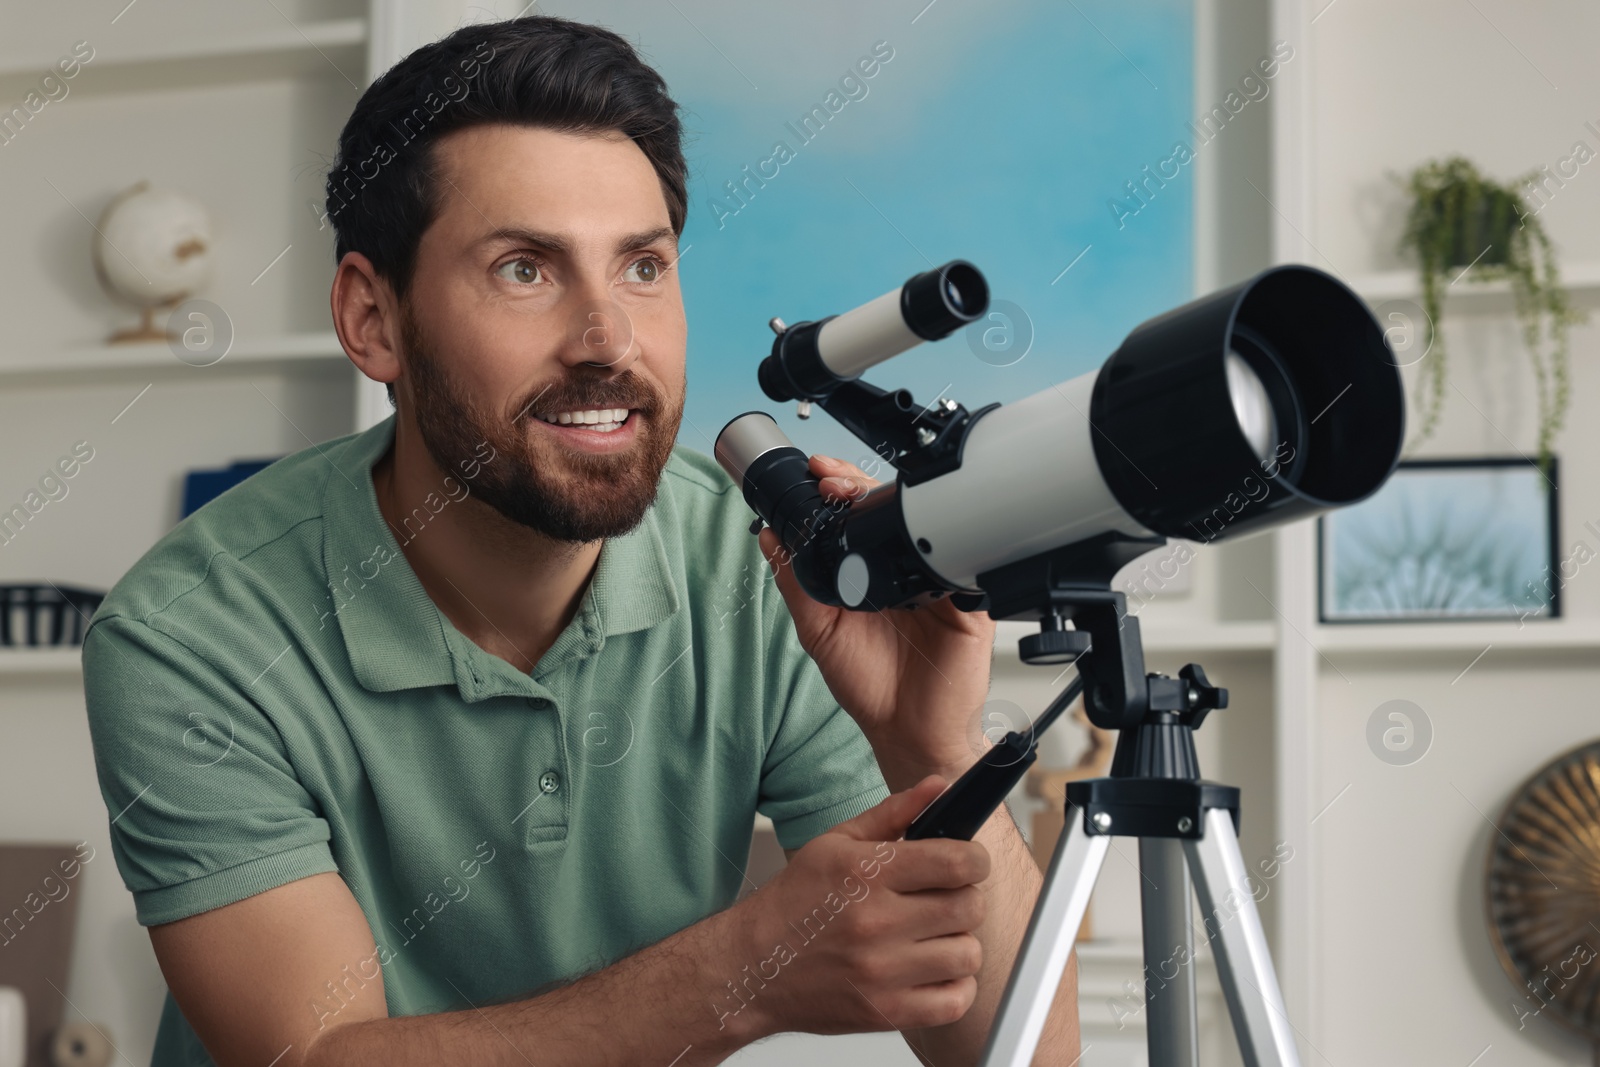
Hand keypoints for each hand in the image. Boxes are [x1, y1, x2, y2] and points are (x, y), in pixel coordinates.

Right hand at [726, 777, 989, 1036]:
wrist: (753, 966)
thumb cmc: (794, 904)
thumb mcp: (835, 843)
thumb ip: (894, 813)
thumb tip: (939, 786)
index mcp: (868, 874)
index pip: (957, 862)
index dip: (974, 860)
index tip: (968, 863)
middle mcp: (877, 923)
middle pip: (969, 907)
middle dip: (965, 898)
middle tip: (944, 898)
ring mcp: (883, 972)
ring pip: (968, 954)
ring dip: (959, 942)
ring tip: (933, 936)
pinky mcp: (886, 1012)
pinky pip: (956, 1001)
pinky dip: (955, 987)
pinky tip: (932, 971)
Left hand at [758, 453, 996, 781]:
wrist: (910, 730)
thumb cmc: (869, 685)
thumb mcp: (818, 631)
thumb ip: (797, 584)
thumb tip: (769, 537)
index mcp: (869, 573)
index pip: (856, 517)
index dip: (839, 490)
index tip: (817, 475)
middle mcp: (902, 571)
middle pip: (890, 510)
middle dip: (859, 485)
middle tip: (833, 481)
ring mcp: (936, 582)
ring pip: (923, 524)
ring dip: (893, 504)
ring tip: (858, 498)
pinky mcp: (968, 601)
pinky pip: (961, 564)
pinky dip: (941, 544)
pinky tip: (913, 539)